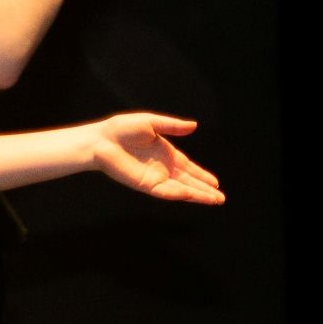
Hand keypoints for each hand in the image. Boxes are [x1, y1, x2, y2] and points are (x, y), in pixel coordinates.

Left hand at [90, 112, 223, 204]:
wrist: (101, 140)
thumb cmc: (121, 129)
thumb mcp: (152, 123)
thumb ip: (173, 126)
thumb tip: (194, 125)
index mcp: (166, 154)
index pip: (189, 168)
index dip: (202, 175)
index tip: (216, 182)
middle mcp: (163, 169)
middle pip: (189, 182)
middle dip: (205, 190)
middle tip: (221, 198)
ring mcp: (155, 178)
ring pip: (181, 190)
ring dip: (198, 195)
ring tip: (215, 200)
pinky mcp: (145, 184)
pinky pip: (166, 191)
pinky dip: (180, 193)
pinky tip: (192, 195)